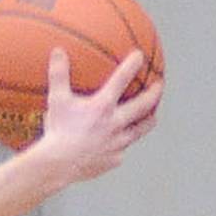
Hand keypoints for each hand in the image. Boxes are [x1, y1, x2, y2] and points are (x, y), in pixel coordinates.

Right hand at [38, 46, 161, 183]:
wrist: (59, 164)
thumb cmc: (58, 131)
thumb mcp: (56, 100)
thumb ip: (59, 75)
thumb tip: (58, 50)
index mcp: (103, 106)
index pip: (121, 80)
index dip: (132, 65)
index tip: (140, 55)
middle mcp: (115, 123)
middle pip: (142, 106)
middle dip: (154, 93)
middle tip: (159, 85)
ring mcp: (117, 143)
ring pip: (139, 130)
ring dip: (147, 121)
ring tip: (153, 117)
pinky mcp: (114, 159)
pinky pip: (120, 150)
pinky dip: (120, 145)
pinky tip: (119, 145)